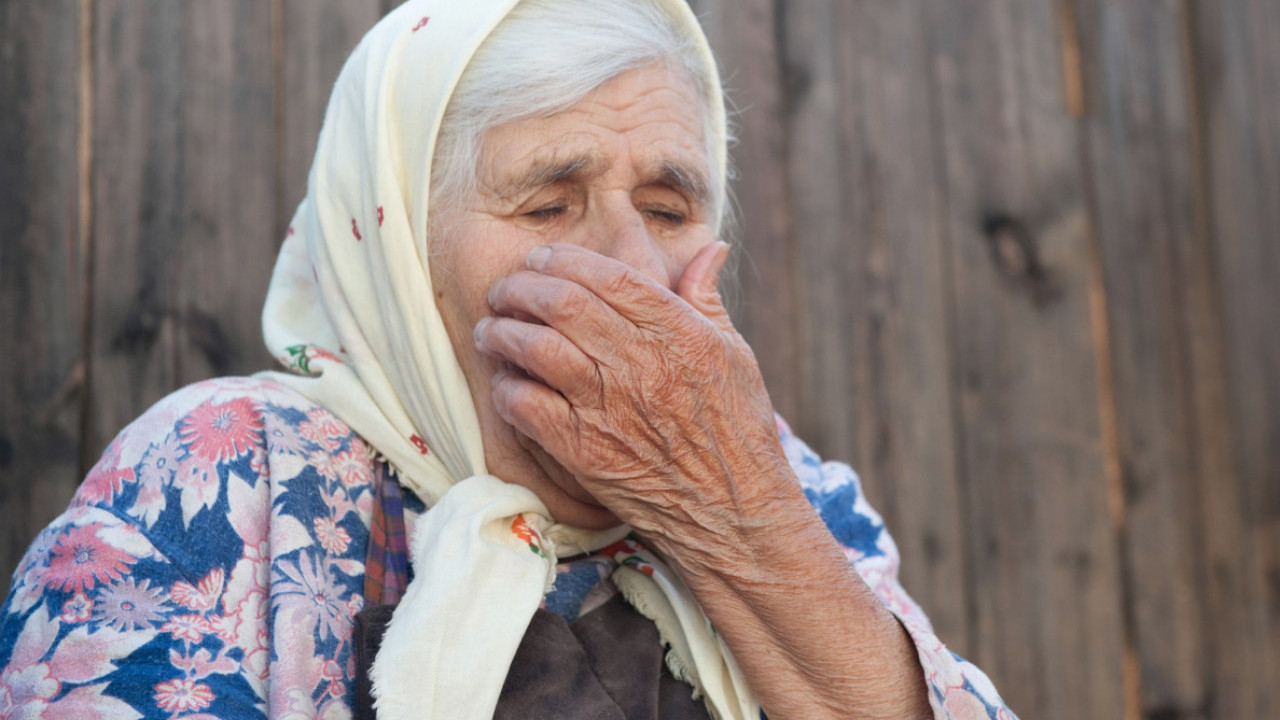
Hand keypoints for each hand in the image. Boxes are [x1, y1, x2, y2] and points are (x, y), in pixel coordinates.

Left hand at [473, 242, 797, 551]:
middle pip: (562, 303)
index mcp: (680, 333)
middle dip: (520, 288)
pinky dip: (507, 390)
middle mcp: (642, 364)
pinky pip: (527, 407)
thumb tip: (712, 248)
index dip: (563, 258)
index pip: (608, 275)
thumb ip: (707, 299)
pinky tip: (506, 386)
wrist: (733, 513)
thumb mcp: (735, 355)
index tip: (540, 258)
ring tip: (490, 332)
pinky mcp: (586, 453)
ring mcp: (611, 409)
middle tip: (503, 292)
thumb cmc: (737, 431)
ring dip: (502, 334)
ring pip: (536, 349)